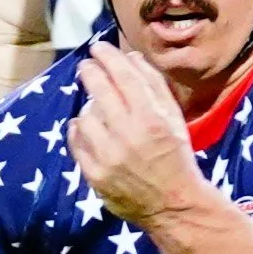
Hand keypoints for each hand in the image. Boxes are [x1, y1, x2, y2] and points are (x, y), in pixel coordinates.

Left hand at [68, 42, 206, 226]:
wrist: (173, 205)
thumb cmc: (176, 157)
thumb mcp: (174, 119)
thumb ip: (153, 86)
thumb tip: (129, 58)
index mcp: (151, 119)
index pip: (122, 76)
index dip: (107, 56)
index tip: (98, 48)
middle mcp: (128, 136)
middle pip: (98, 90)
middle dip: (89, 72)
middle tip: (86, 67)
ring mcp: (108, 158)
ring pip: (85, 116)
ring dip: (88, 107)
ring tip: (96, 109)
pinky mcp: (95, 176)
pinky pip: (76, 143)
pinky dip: (79, 131)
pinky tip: (86, 128)